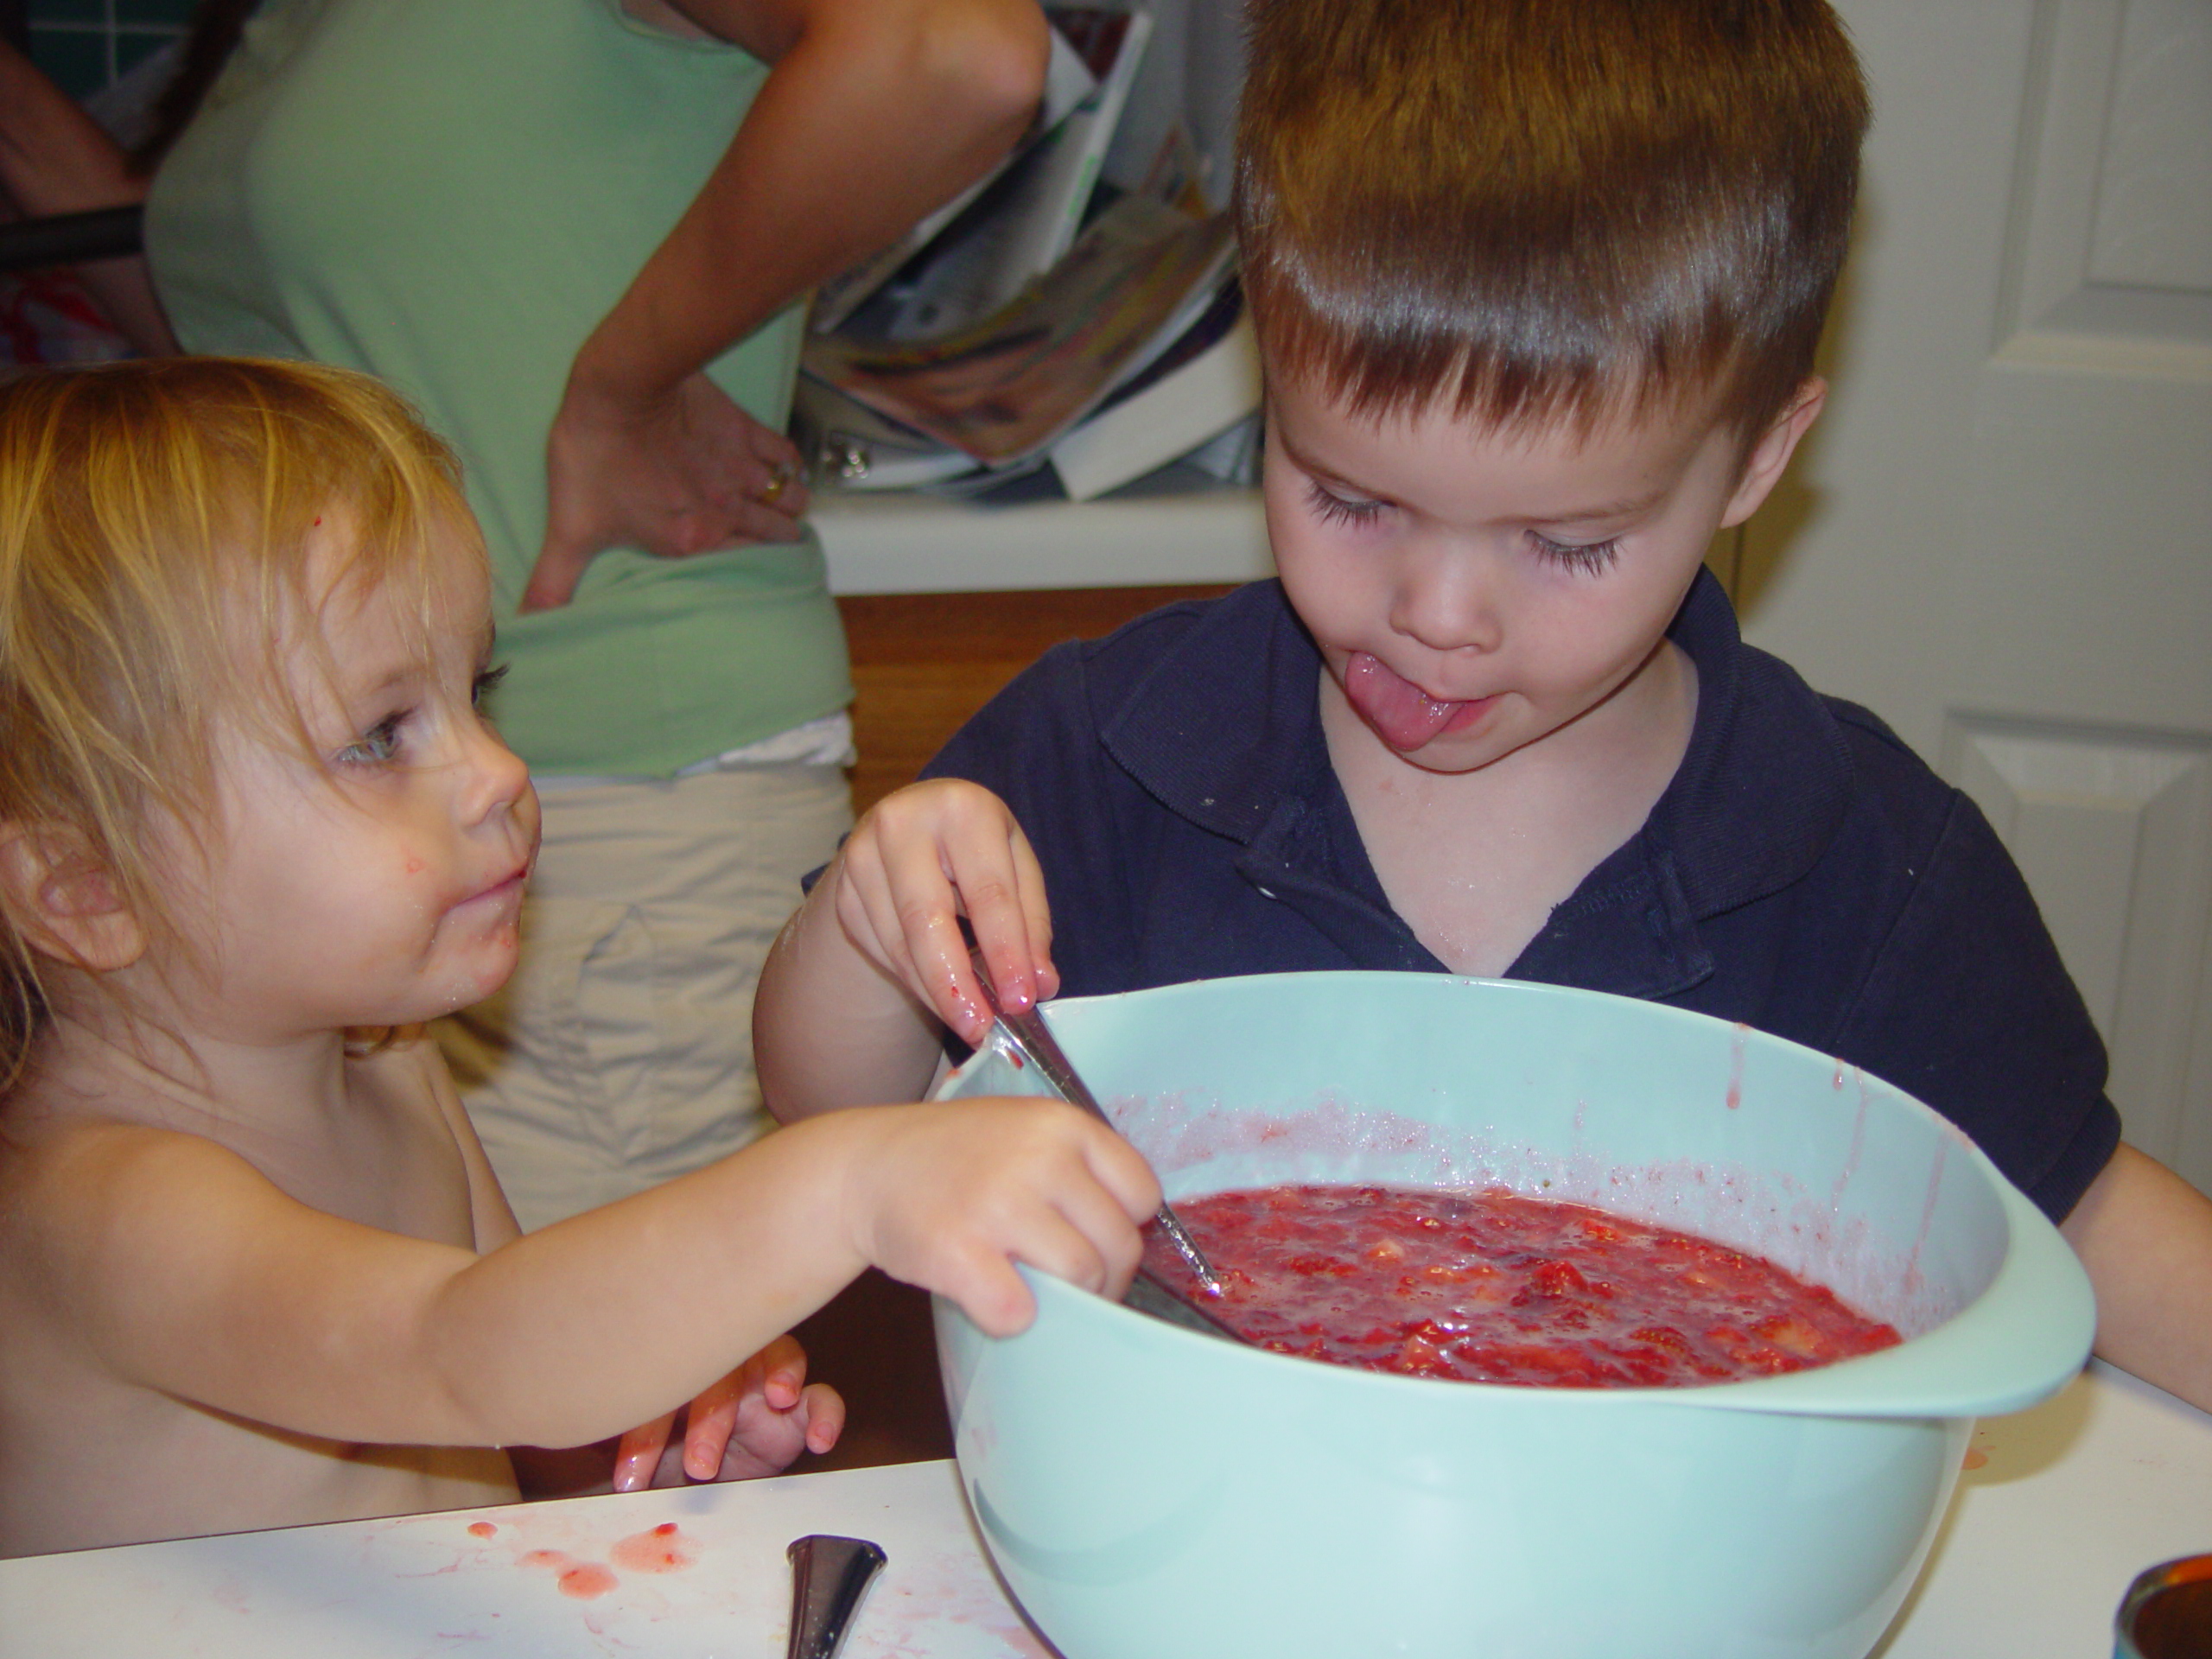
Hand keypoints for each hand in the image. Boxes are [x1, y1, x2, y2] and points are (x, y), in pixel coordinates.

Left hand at [521, 370, 810, 611]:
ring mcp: (742, 469)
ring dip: (788, 504)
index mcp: (694, 539)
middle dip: (781, 537)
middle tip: (773, 536)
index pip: (749, 564)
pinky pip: (785, 454)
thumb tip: (526, 624)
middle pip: (780, 533)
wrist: (619, 387)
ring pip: (791, 497)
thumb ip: (554, 580)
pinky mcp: (745, 430)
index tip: (759, 569)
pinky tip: (775, 463)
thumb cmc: (594, 455)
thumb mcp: (570, 527)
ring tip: (778, 504)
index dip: (759, 567)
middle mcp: (729, 510)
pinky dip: (786, 462)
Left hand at [609, 1334, 843, 1492]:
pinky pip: (821, 1399)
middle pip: (719, 1362)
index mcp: (665, 1362)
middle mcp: (715, 1361)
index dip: (645, 1429)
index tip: (629, 1479)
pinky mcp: (795, 1411)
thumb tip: (538, 1431)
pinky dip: (825, 1413)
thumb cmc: (639, 1447)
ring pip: (773, 1359)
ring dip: (767, 1383)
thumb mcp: (609, 1440)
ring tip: (766, 1407)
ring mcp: (757, 1380)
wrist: (674, 1472)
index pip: (658, 1375)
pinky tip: (818, 1438)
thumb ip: (590, 1431)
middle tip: (696, 1466)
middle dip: (708, 1411)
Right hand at [829, 779, 1057, 1045]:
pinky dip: (914, 982)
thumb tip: (1040, 983)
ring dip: (936, 992)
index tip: (1020, 999)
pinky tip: (940, 997)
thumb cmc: (976, 847)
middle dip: (957, 983)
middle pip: (927, 919)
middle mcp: (903, 824)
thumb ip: (1031, 923)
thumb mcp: (1017, 867)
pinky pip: (881, 950)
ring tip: (969, 1022)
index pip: (988, 893)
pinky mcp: (843, 892)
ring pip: (900, 943)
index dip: (1006, 951)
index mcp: (961, 809)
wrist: (911, 824)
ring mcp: (862, 858)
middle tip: (981, 1028)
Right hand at [834, 1097, 1160, 1336]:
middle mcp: (1037, 1156)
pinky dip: (1009, 1317)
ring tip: (1033, 1289)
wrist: (866, 1167)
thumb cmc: (954, 1158)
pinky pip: (1018, 1312)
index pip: (1142, 1192)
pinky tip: (990, 1297)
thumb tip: (1128, 1240)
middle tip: (1074, 1287)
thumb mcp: (1023, 1131)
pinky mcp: (958, 1250)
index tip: (1098, 1241)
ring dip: (1064, 1301)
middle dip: (1103, 1278)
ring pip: (1079, 1280)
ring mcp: (998, 1203)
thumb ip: (1077, 1168)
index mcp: (1062, 1124)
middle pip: (1117, 1245)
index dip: (1126, 1226)